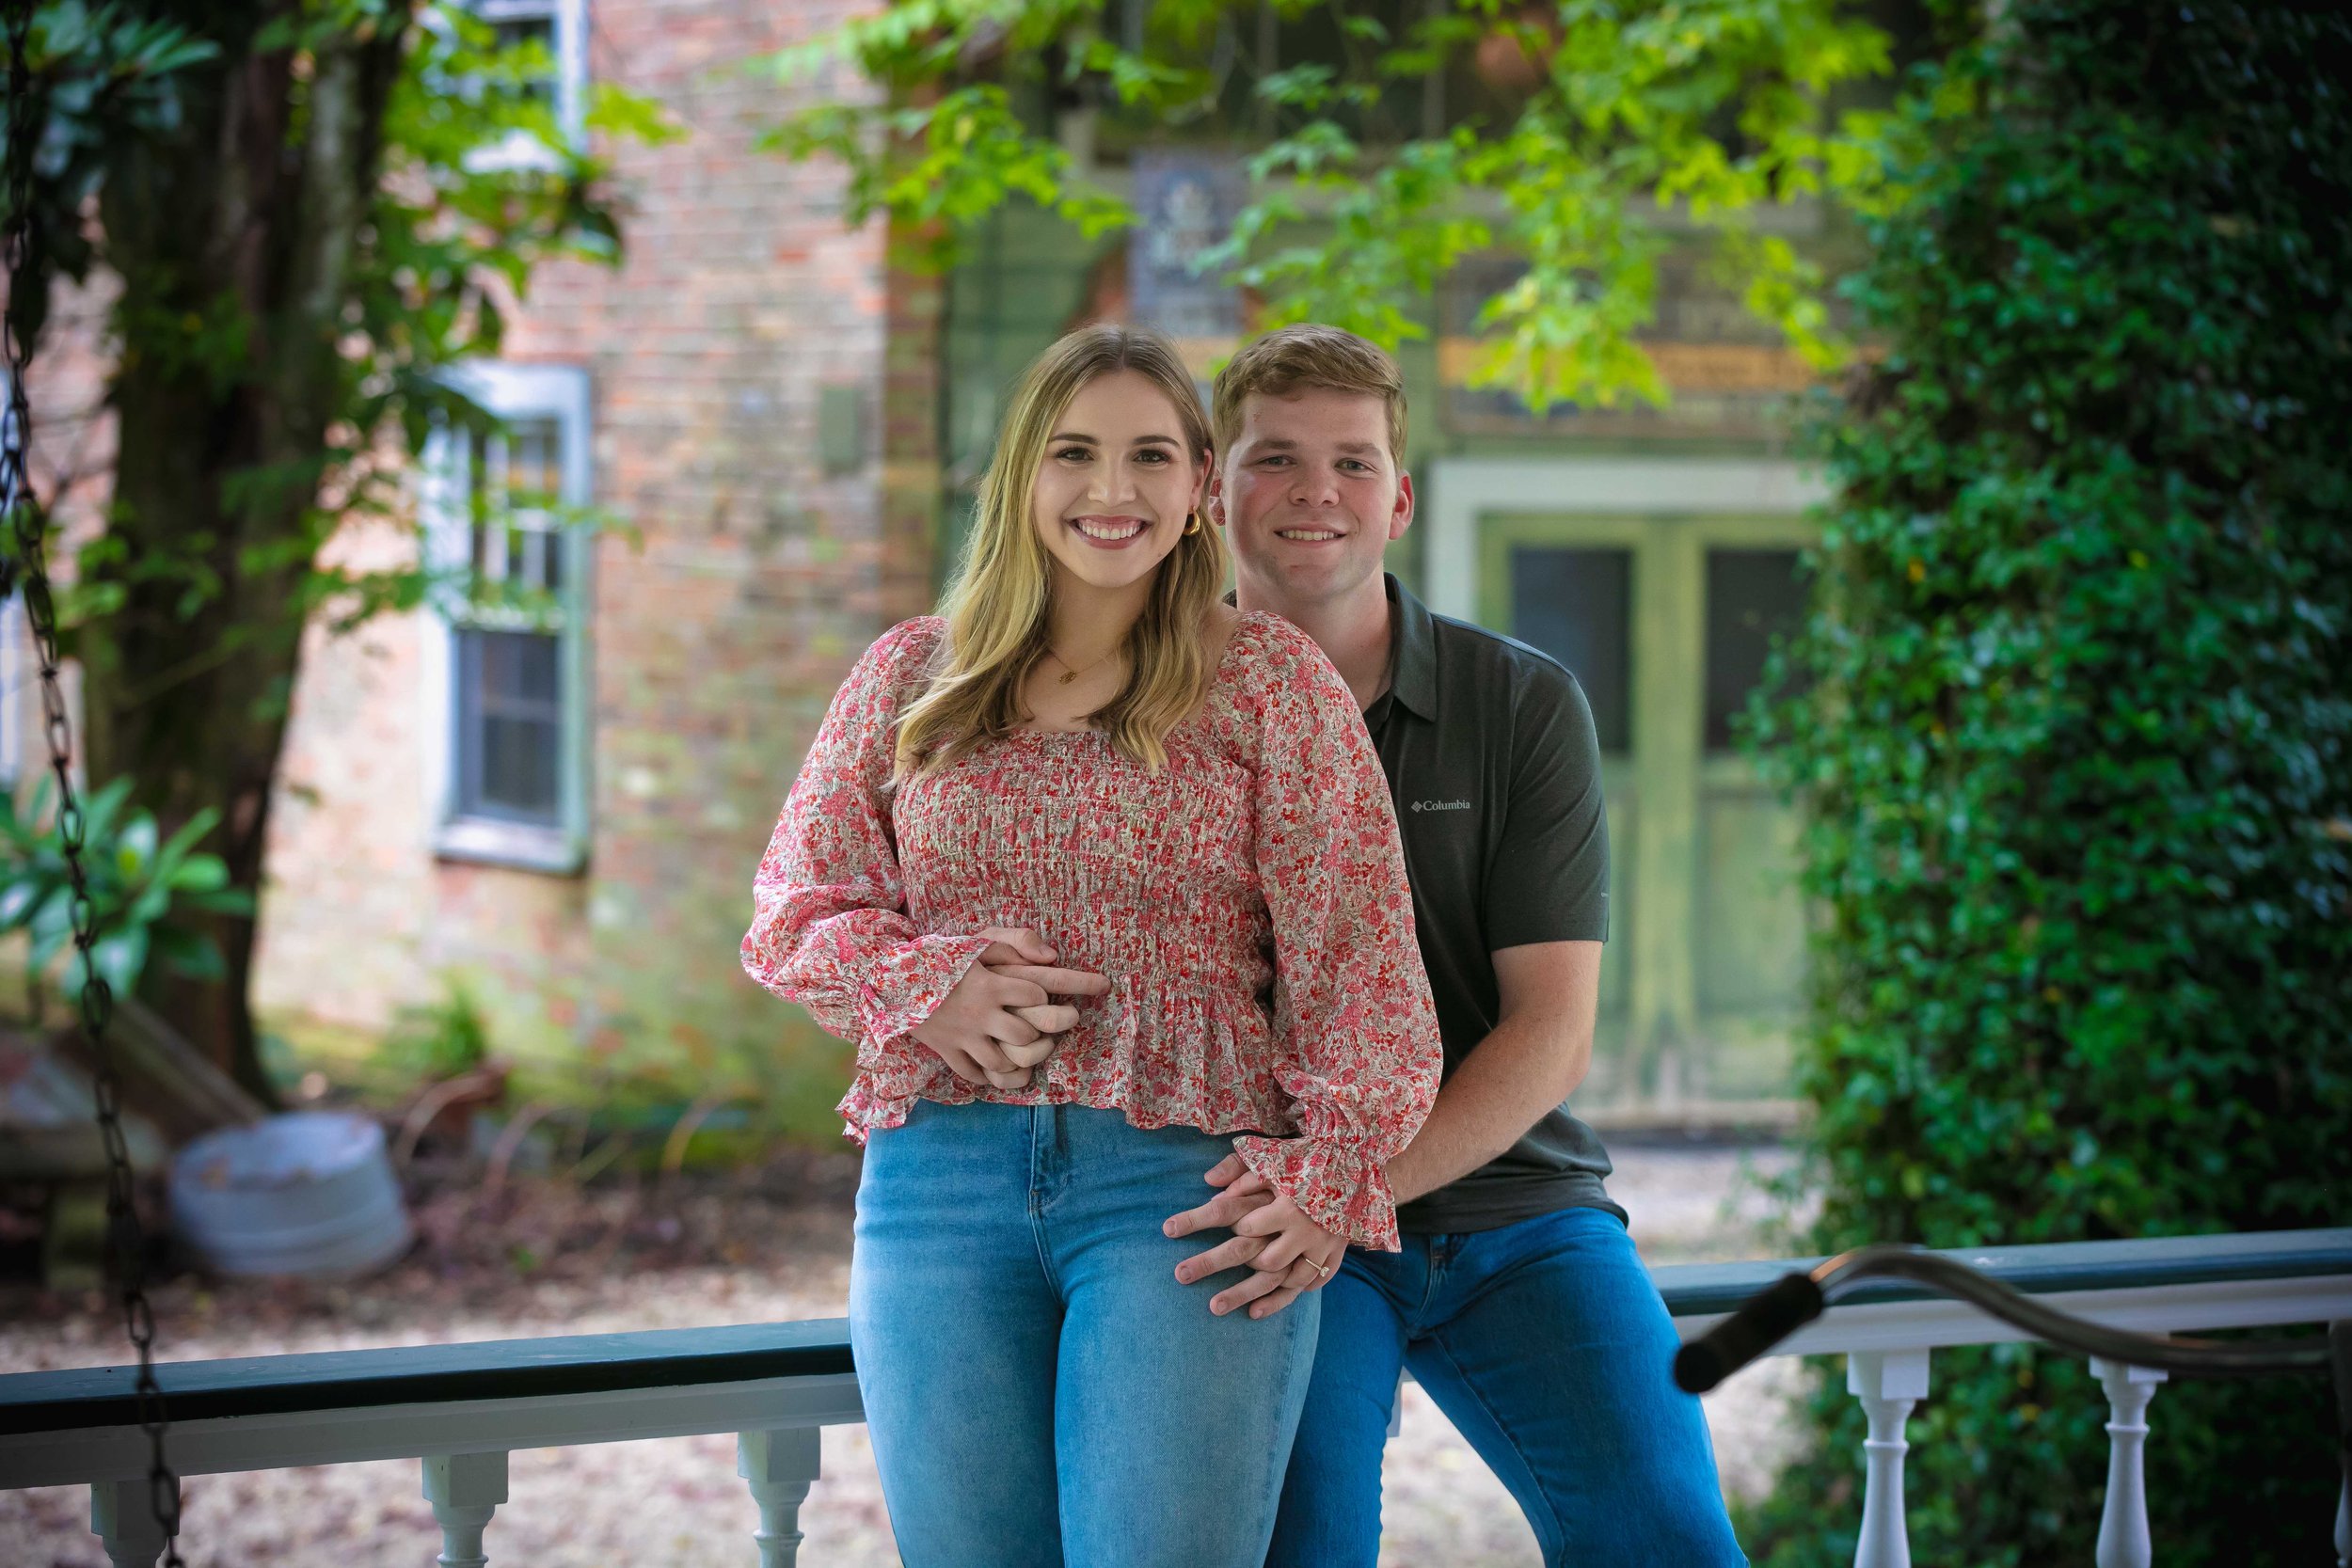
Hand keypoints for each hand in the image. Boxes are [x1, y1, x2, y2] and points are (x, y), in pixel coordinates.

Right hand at [911, 927, 1107, 1088]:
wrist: (890, 977)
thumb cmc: (937, 957)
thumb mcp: (976, 942)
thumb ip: (1015, 942)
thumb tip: (1053, 956)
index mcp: (990, 985)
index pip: (1034, 997)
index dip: (1042, 996)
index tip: (1039, 996)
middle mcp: (980, 1014)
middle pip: (1023, 1035)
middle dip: (1037, 1035)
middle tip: (1041, 1031)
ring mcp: (962, 1036)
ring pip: (1000, 1061)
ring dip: (1016, 1060)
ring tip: (1021, 1052)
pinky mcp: (945, 1050)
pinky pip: (971, 1073)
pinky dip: (985, 1075)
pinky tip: (991, 1066)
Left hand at [1166, 1160, 1342, 1319]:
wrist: (1362, 1172)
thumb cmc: (1311, 1161)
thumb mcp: (1276, 1156)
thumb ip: (1241, 1167)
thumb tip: (1208, 1181)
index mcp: (1284, 1201)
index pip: (1236, 1216)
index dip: (1201, 1221)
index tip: (1172, 1228)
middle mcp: (1300, 1229)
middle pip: (1248, 1253)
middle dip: (1210, 1263)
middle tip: (1179, 1274)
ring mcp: (1317, 1249)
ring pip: (1276, 1279)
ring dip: (1243, 1293)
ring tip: (1212, 1307)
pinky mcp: (1329, 1260)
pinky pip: (1303, 1288)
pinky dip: (1280, 1301)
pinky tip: (1255, 1311)